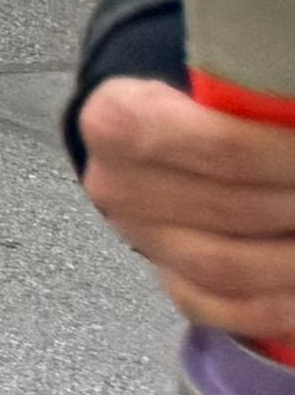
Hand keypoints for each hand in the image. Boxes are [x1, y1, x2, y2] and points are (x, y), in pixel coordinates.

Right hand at [80, 78, 294, 345]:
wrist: (163, 136)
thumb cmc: (206, 105)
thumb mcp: (218, 85)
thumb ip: (264, 101)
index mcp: (121, 120)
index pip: (225, 147)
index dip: (292, 157)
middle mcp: (118, 186)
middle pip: (236, 209)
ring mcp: (141, 240)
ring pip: (226, 267)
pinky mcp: (165, 279)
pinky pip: (217, 308)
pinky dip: (272, 310)